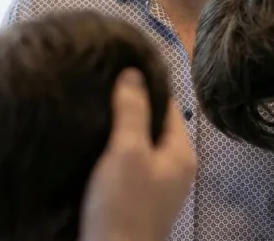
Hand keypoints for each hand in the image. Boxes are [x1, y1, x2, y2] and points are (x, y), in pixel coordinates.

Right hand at [79, 69, 195, 240]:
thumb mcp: (127, 151)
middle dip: (130, 107)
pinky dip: (113, 153)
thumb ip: (132, 111)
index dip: (145, 86)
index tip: (117, 69)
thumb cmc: (122, 205)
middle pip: (154, 125)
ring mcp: (157, 187)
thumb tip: (135, 72)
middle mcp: (175, 169)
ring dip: (119, 130)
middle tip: (100, 86)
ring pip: (140, 146)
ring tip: (93, 110)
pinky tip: (92, 145)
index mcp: (181, 154)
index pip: (169, 105)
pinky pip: (128, 166)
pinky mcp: (137, 201)